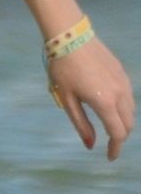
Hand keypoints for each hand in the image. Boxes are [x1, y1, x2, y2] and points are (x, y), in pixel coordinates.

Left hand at [49, 38, 134, 161]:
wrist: (70, 36)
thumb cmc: (63, 68)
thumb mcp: (67, 100)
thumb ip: (81, 124)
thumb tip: (91, 145)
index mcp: (105, 102)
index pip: (117, 133)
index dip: (115, 148)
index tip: (109, 157)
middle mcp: (120, 93)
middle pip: (128, 124)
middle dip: (120, 137)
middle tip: (109, 144)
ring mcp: (123, 81)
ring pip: (131, 110)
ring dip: (123, 122)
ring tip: (110, 127)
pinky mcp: (121, 71)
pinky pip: (128, 96)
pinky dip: (124, 108)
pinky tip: (111, 107)